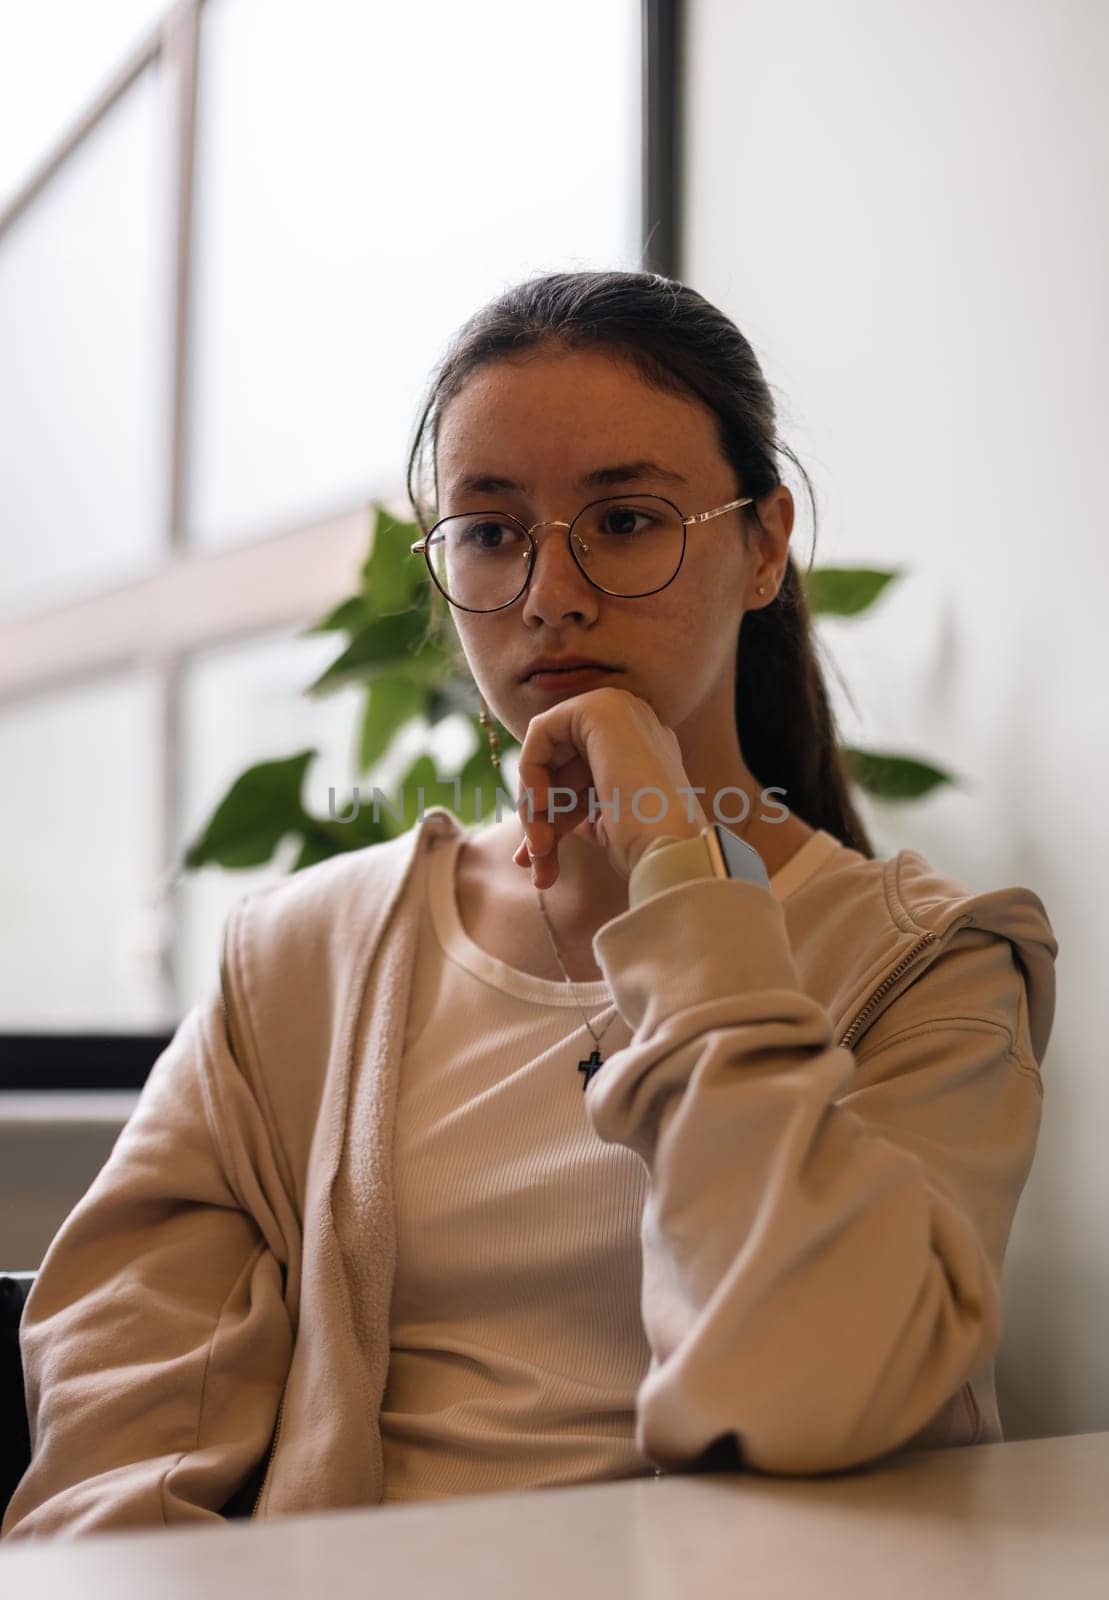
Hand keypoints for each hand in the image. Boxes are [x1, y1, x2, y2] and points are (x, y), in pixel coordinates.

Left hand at [509, 686, 708, 889]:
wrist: (670, 849)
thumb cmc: (643, 847)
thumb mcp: (604, 820)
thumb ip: (573, 803)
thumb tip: (532, 809)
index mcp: (643, 746)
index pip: (579, 772)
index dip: (554, 813)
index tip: (540, 855)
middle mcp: (635, 720)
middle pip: (561, 761)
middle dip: (540, 812)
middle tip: (531, 860)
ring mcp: (621, 708)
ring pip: (548, 752)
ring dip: (534, 805)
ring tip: (537, 853)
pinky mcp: (600, 707)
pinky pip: (540, 732)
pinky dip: (530, 771)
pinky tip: (541, 806)